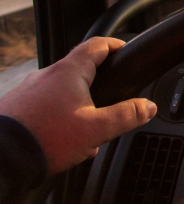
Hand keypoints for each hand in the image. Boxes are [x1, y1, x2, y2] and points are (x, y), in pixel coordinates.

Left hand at [0, 37, 156, 173]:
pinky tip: (58, 139)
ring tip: (81, 130)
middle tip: (107, 101)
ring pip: (58, 91)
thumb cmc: (47, 138)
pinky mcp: (12, 107)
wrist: (2, 158)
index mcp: (68, 73)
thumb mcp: (97, 129)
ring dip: (73, 105)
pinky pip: (40, 105)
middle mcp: (44, 76)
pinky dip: (54, 116)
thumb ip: (127, 115)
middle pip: (77, 70)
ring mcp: (26, 90)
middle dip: (95, 86)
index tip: (123, 49)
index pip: (96, 45)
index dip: (113, 45)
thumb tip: (148, 106)